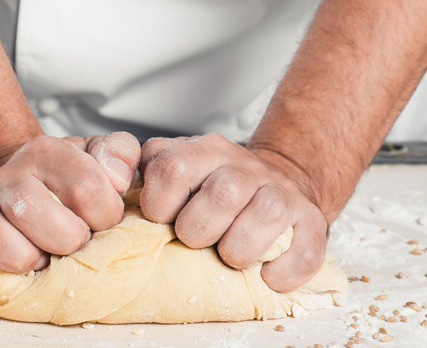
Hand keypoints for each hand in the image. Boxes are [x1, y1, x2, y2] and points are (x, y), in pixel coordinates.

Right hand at [0, 132, 140, 290]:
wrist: (18, 181)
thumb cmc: (62, 181)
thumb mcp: (96, 157)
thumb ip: (119, 153)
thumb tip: (119, 176)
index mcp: (46, 153)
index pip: (84, 186)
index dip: (104, 215)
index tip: (103, 223)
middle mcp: (6, 176)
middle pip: (27, 205)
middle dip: (63, 239)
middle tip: (71, 246)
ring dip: (16, 256)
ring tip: (37, 262)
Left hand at [138, 134, 327, 291]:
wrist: (277, 182)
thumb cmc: (213, 187)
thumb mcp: (177, 165)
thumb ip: (145, 170)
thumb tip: (115, 191)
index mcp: (204, 151)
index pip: (172, 167)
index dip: (159, 202)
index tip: (161, 219)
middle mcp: (244, 167)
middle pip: (222, 192)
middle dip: (199, 229)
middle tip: (195, 240)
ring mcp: (281, 193)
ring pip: (266, 213)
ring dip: (239, 248)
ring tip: (229, 257)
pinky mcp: (311, 223)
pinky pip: (303, 251)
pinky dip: (281, 273)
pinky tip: (265, 276)